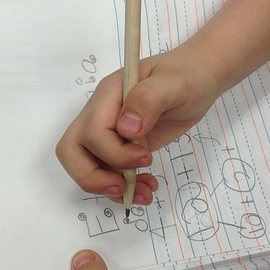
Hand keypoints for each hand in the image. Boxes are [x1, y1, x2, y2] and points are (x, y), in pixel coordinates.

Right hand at [56, 44, 220, 204]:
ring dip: (110, 188)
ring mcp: (109, 132)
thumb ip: (149, 99)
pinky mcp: (121, 147)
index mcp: (109, 94)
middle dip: (91, 176)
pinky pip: (109, 173)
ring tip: (145, 193)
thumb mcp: (175, 83)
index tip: (146, 156)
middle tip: (122, 187)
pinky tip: (146, 187)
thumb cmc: (187, 75)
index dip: (114, 152)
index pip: (92, 131)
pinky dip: (124, 188)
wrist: (197, 78)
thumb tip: (126, 128)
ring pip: (87, 167)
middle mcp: (102, 114)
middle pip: (71, 150)